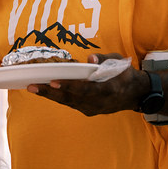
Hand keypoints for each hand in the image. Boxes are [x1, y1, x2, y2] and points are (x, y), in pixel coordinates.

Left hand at [26, 62, 147, 115]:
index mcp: (109, 89)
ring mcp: (94, 109)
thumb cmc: (124, 74)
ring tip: (32, 88)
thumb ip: (104, 58)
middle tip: (32, 87)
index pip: (86, 90)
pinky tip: (44, 91)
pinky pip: (70, 104)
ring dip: (49, 96)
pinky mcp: (89, 111)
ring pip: (68, 103)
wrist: (135, 94)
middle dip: (50, 93)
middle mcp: (100, 102)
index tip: (54, 82)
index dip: (69, 87)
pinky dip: (57, 98)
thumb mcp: (119, 61)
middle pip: (72, 99)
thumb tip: (90, 58)